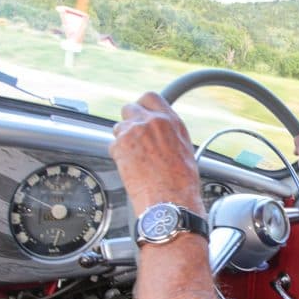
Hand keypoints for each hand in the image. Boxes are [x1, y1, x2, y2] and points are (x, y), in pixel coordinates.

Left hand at [111, 92, 203, 215]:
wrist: (171, 201)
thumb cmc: (182, 183)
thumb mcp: (185, 149)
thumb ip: (170, 133)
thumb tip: (162, 131)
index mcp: (170, 121)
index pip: (150, 97)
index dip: (144, 106)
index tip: (142, 114)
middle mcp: (151, 122)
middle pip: (130, 108)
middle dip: (130, 121)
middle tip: (135, 136)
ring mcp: (133, 132)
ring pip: (119, 127)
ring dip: (123, 139)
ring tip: (135, 157)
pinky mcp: (119, 147)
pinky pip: (113, 145)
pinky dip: (119, 155)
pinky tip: (130, 168)